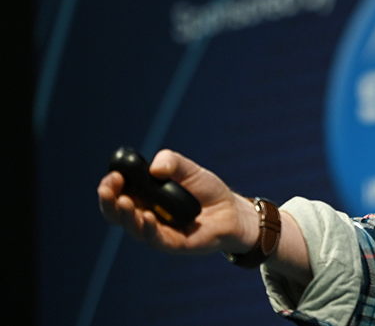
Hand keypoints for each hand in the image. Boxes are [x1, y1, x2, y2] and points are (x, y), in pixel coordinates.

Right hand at [97, 149, 257, 256]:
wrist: (232, 211)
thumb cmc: (207, 191)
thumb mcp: (191, 170)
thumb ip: (173, 162)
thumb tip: (155, 167)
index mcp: (145, 198)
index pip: (119, 195)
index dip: (111, 187)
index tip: (113, 175)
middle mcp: (147, 216)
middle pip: (118, 214)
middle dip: (109, 202)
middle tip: (109, 188)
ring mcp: (159, 232)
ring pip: (134, 228)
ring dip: (126, 215)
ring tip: (125, 201)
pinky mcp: (175, 244)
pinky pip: (157, 240)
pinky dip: (150, 229)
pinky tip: (148, 217)